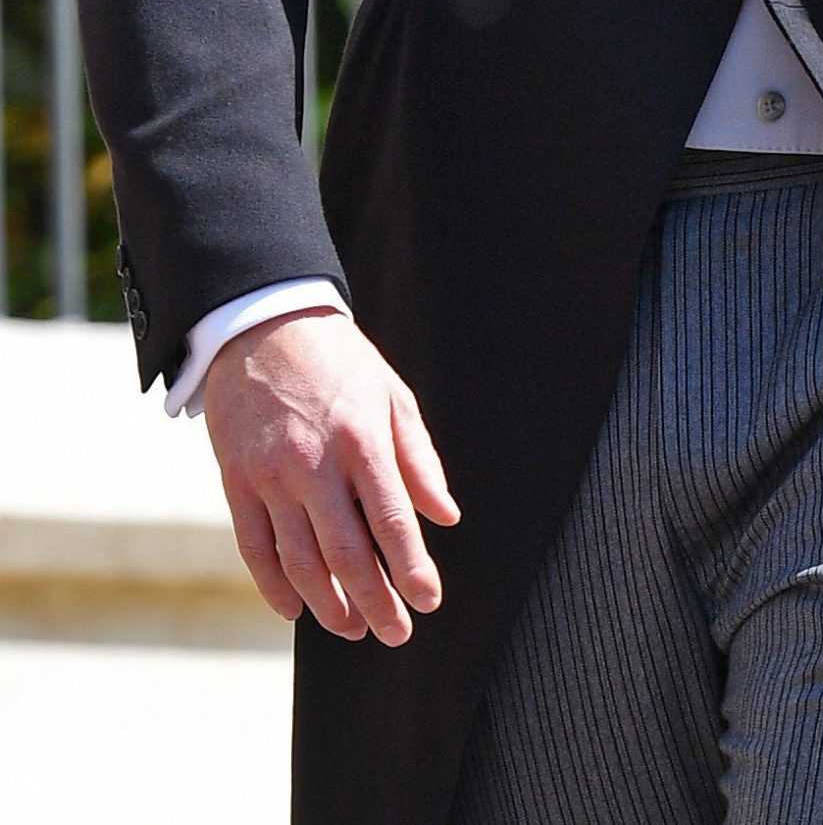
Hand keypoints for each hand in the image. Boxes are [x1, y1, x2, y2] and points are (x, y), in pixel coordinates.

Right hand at [201, 307, 459, 644]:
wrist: (265, 329)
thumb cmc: (342, 365)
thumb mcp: (394, 398)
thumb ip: (419, 460)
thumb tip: (445, 516)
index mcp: (362, 440)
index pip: (390, 520)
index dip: (411, 567)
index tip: (428, 601)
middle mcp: (314, 464)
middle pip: (345, 552)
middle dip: (374, 600)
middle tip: (396, 634)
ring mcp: (269, 477)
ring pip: (298, 560)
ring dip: (327, 603)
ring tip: (354, 627)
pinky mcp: (236, 483)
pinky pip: (255, 547)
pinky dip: (274, 586)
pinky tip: (295, 610)